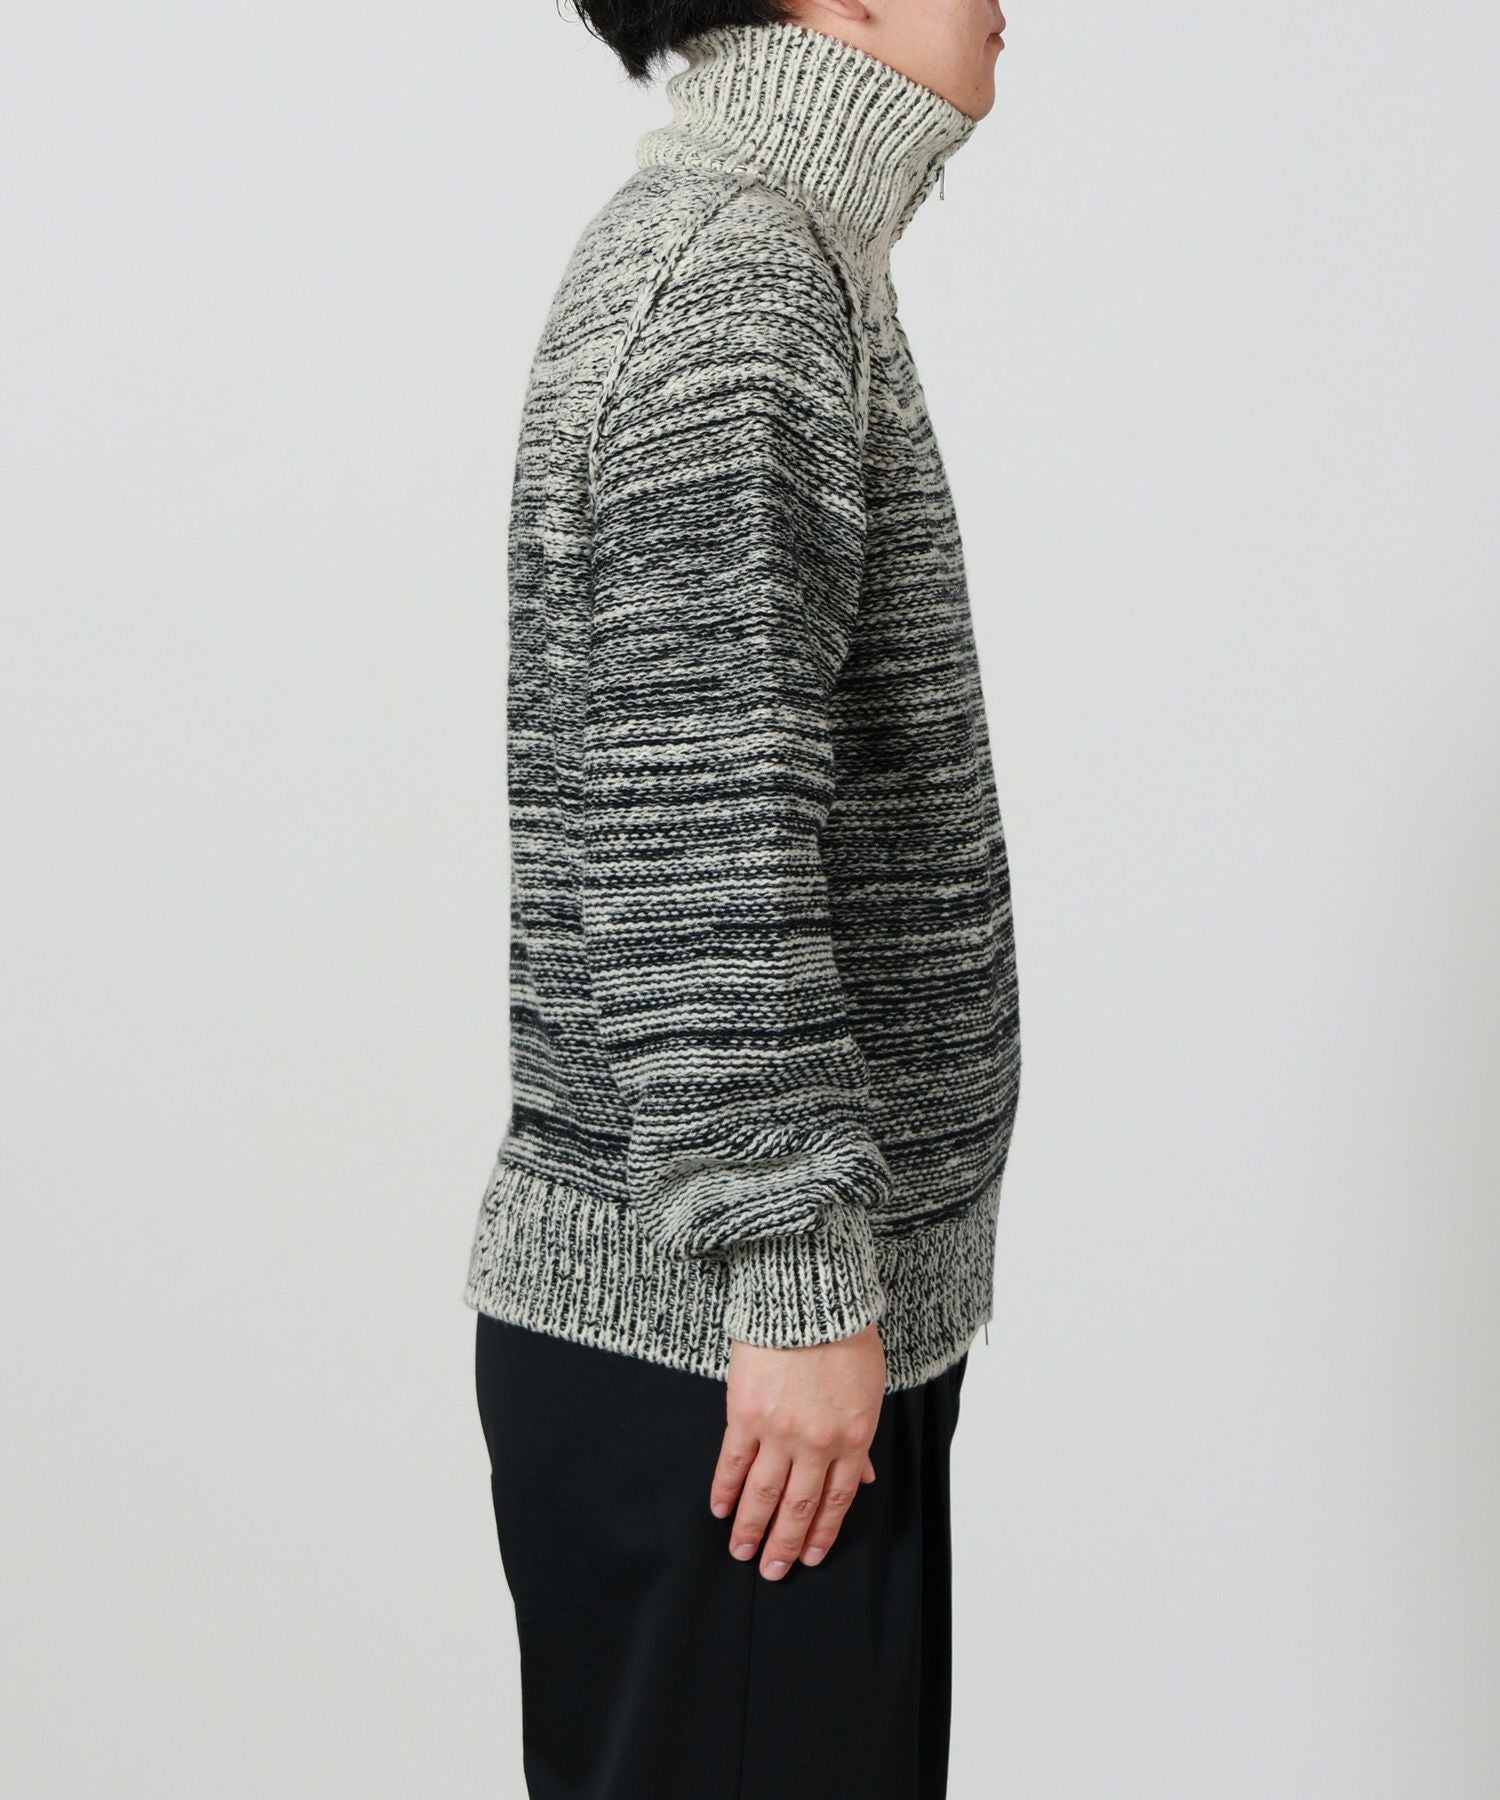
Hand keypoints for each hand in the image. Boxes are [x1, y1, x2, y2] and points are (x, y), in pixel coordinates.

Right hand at [709, 1320, 885, 1578]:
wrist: (811, 1296)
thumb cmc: (845, 1334)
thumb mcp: (869, 1388)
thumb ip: (862, 1436)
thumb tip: (865, 1477)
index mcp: (854, 1437)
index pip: (837, 1500)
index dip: (822, 1532)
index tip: (809, 1555)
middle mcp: (818, 1443)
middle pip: (799, 1506)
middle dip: (784, 1543)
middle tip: (771, 1571)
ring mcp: (780, 1430)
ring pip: (764, 1494)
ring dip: (752, 1528)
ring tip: (741, 1552)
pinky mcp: (746, 1413)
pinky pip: (733, 1462)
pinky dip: (725, 1489)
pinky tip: (720, 1509)